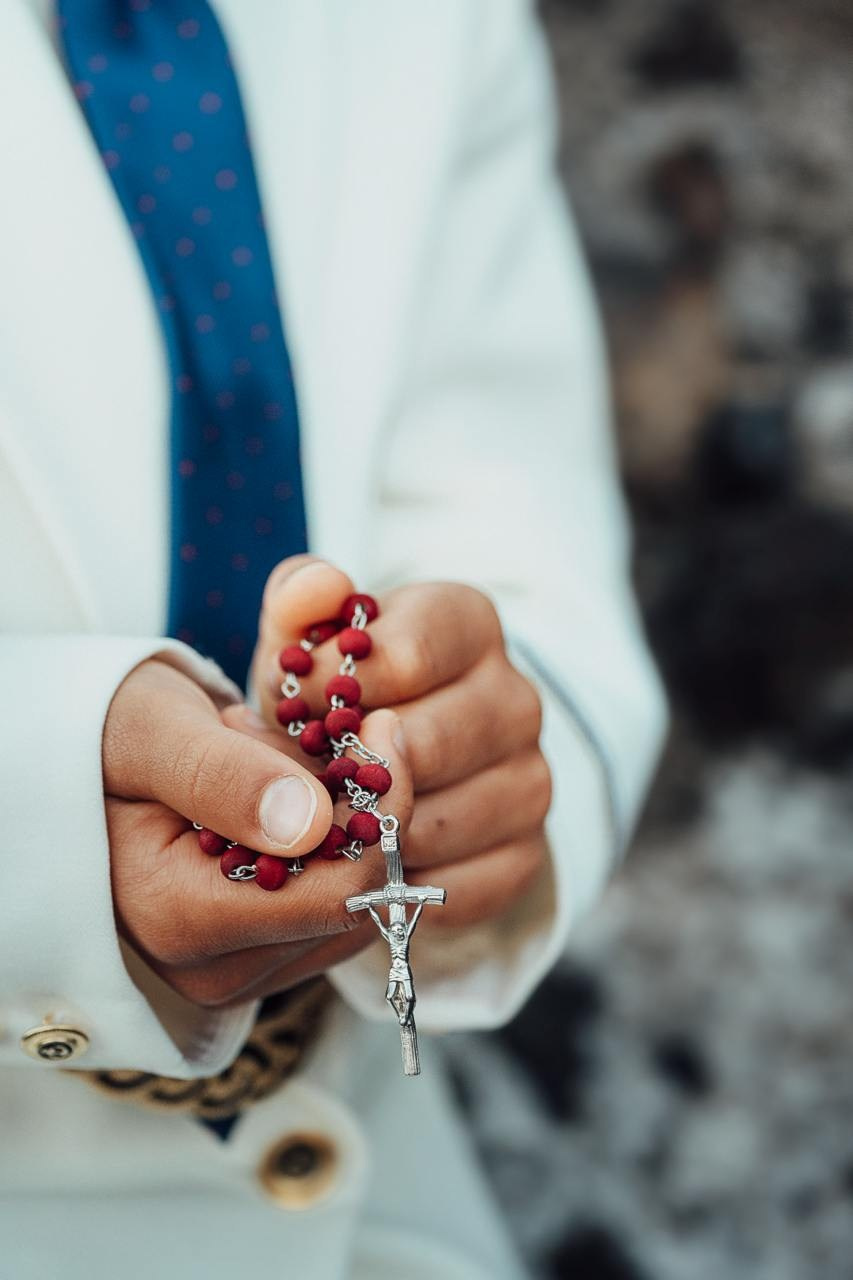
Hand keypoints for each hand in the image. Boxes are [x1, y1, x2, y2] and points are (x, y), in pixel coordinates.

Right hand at [103, 656, 410, 1006]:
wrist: (68, 771)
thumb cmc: (101, 739)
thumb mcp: (153, 735)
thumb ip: (225, 778)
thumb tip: (314, 822)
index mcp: (182, 919)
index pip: (341, 892)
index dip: (382, 809)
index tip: (380, 729)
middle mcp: (211, 969)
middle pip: (355, 901)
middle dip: (355, 809)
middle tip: (306, 736)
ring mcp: (234, 973)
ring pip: (353, 904)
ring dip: (339, 822)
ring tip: (267, 765)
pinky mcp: (251, 962)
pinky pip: (330, 907)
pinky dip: (324, 843)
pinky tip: (271, 798)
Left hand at [249, 556, 552, 929]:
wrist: (393, 771)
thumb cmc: (337, 695)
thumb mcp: (310, 640)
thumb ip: (301, 600)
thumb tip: (322, 588)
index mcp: (470, 624)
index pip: (407, 655)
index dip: (329, 691)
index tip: (290, 710)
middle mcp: (516, 699)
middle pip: (422, 745)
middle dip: (339, 770)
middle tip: (289, 781)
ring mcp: (530, 780)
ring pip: (432, 824)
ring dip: (360, 836)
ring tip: (314, 827)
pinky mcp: (526, 855)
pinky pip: (451, 888)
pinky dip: (393, 889)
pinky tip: (356, 869)